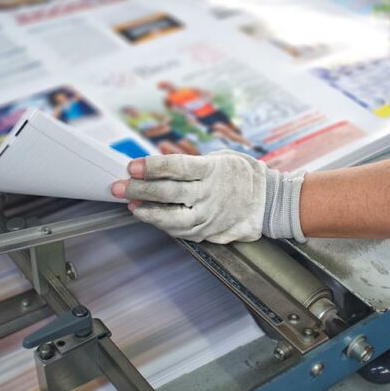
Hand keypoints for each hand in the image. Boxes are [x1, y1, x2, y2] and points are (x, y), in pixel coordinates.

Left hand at [111, 150, 306, 243]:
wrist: (270, 202)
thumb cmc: (243, 175)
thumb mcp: (222, 158)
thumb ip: (193, 164)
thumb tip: (160, 167)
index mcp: (213, 170)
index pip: (177, 167)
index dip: (152, 166)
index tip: (132, 166)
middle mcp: (210, 194)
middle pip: (169, 192)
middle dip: (140, 188)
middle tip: (119, 185)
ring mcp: (210, 215)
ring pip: (172, 218)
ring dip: (147, 212)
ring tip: (131, 204)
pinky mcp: (210, 231)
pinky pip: (181, 231)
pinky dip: (162, 225)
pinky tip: (150, 217)